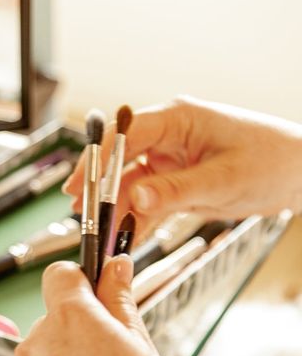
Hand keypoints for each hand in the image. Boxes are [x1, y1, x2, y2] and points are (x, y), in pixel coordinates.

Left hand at [15, 256, 166, 355]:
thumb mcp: (137, 343)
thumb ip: (119, 297)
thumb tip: (116, 264)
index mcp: (68, 316)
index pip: (61, 272)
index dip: (82, 277)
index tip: (99, 287)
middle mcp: (40, 336)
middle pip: (57, 308)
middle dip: (81, 317)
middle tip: (111, 341)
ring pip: (50, 337)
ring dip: (71, 345)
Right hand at [64, 96, 301, 235]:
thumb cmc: (274, 161)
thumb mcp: (225, 179)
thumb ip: (177, 190)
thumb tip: (135, 199)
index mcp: (177, 119)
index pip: (126, 133)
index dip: (99, 158)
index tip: (81, 184)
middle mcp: (168, 136)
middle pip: (121, 159)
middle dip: (101, 186)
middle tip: (82, 211)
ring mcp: (170, 160)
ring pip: (131, 184)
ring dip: (117, 208)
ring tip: (101, 232)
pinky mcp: (176, 182)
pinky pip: (149, 201)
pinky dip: (138, 219)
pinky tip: (125, 237)